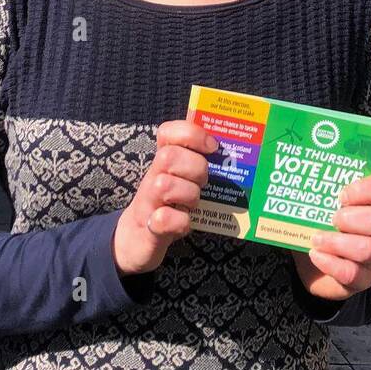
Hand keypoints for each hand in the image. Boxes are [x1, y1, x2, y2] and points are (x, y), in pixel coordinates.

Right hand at [113, 120, 216, 275]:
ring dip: (189, 195)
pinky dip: (180, 221)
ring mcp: (149, 201)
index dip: (191, 133)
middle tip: (204, 182)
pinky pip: (164, 219)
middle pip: (168, 157)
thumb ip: (197, 161)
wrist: (139, 236)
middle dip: (195, 168)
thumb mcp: (181, 178)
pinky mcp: (151, 228)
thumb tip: (231, 148)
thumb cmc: (170, 202)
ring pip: (165, 186)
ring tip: (194, 204)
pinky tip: (184, 222)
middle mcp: (153, 176)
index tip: (212, 146)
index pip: (168, 132)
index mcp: (163, 160)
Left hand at [292, 173, 370, 300]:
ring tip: (316, 239)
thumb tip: (292, 169)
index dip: (367, 189)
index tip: (342, 195)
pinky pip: (353, 274)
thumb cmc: (314, 223)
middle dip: (354, 218)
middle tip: (332, 218)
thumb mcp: (313, 203)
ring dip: (339, 243)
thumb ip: (311, 186)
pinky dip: (331, 264)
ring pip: (369, 249)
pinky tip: (316, 255)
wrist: (308, 261)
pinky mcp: (361, 280)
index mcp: (369, 203)